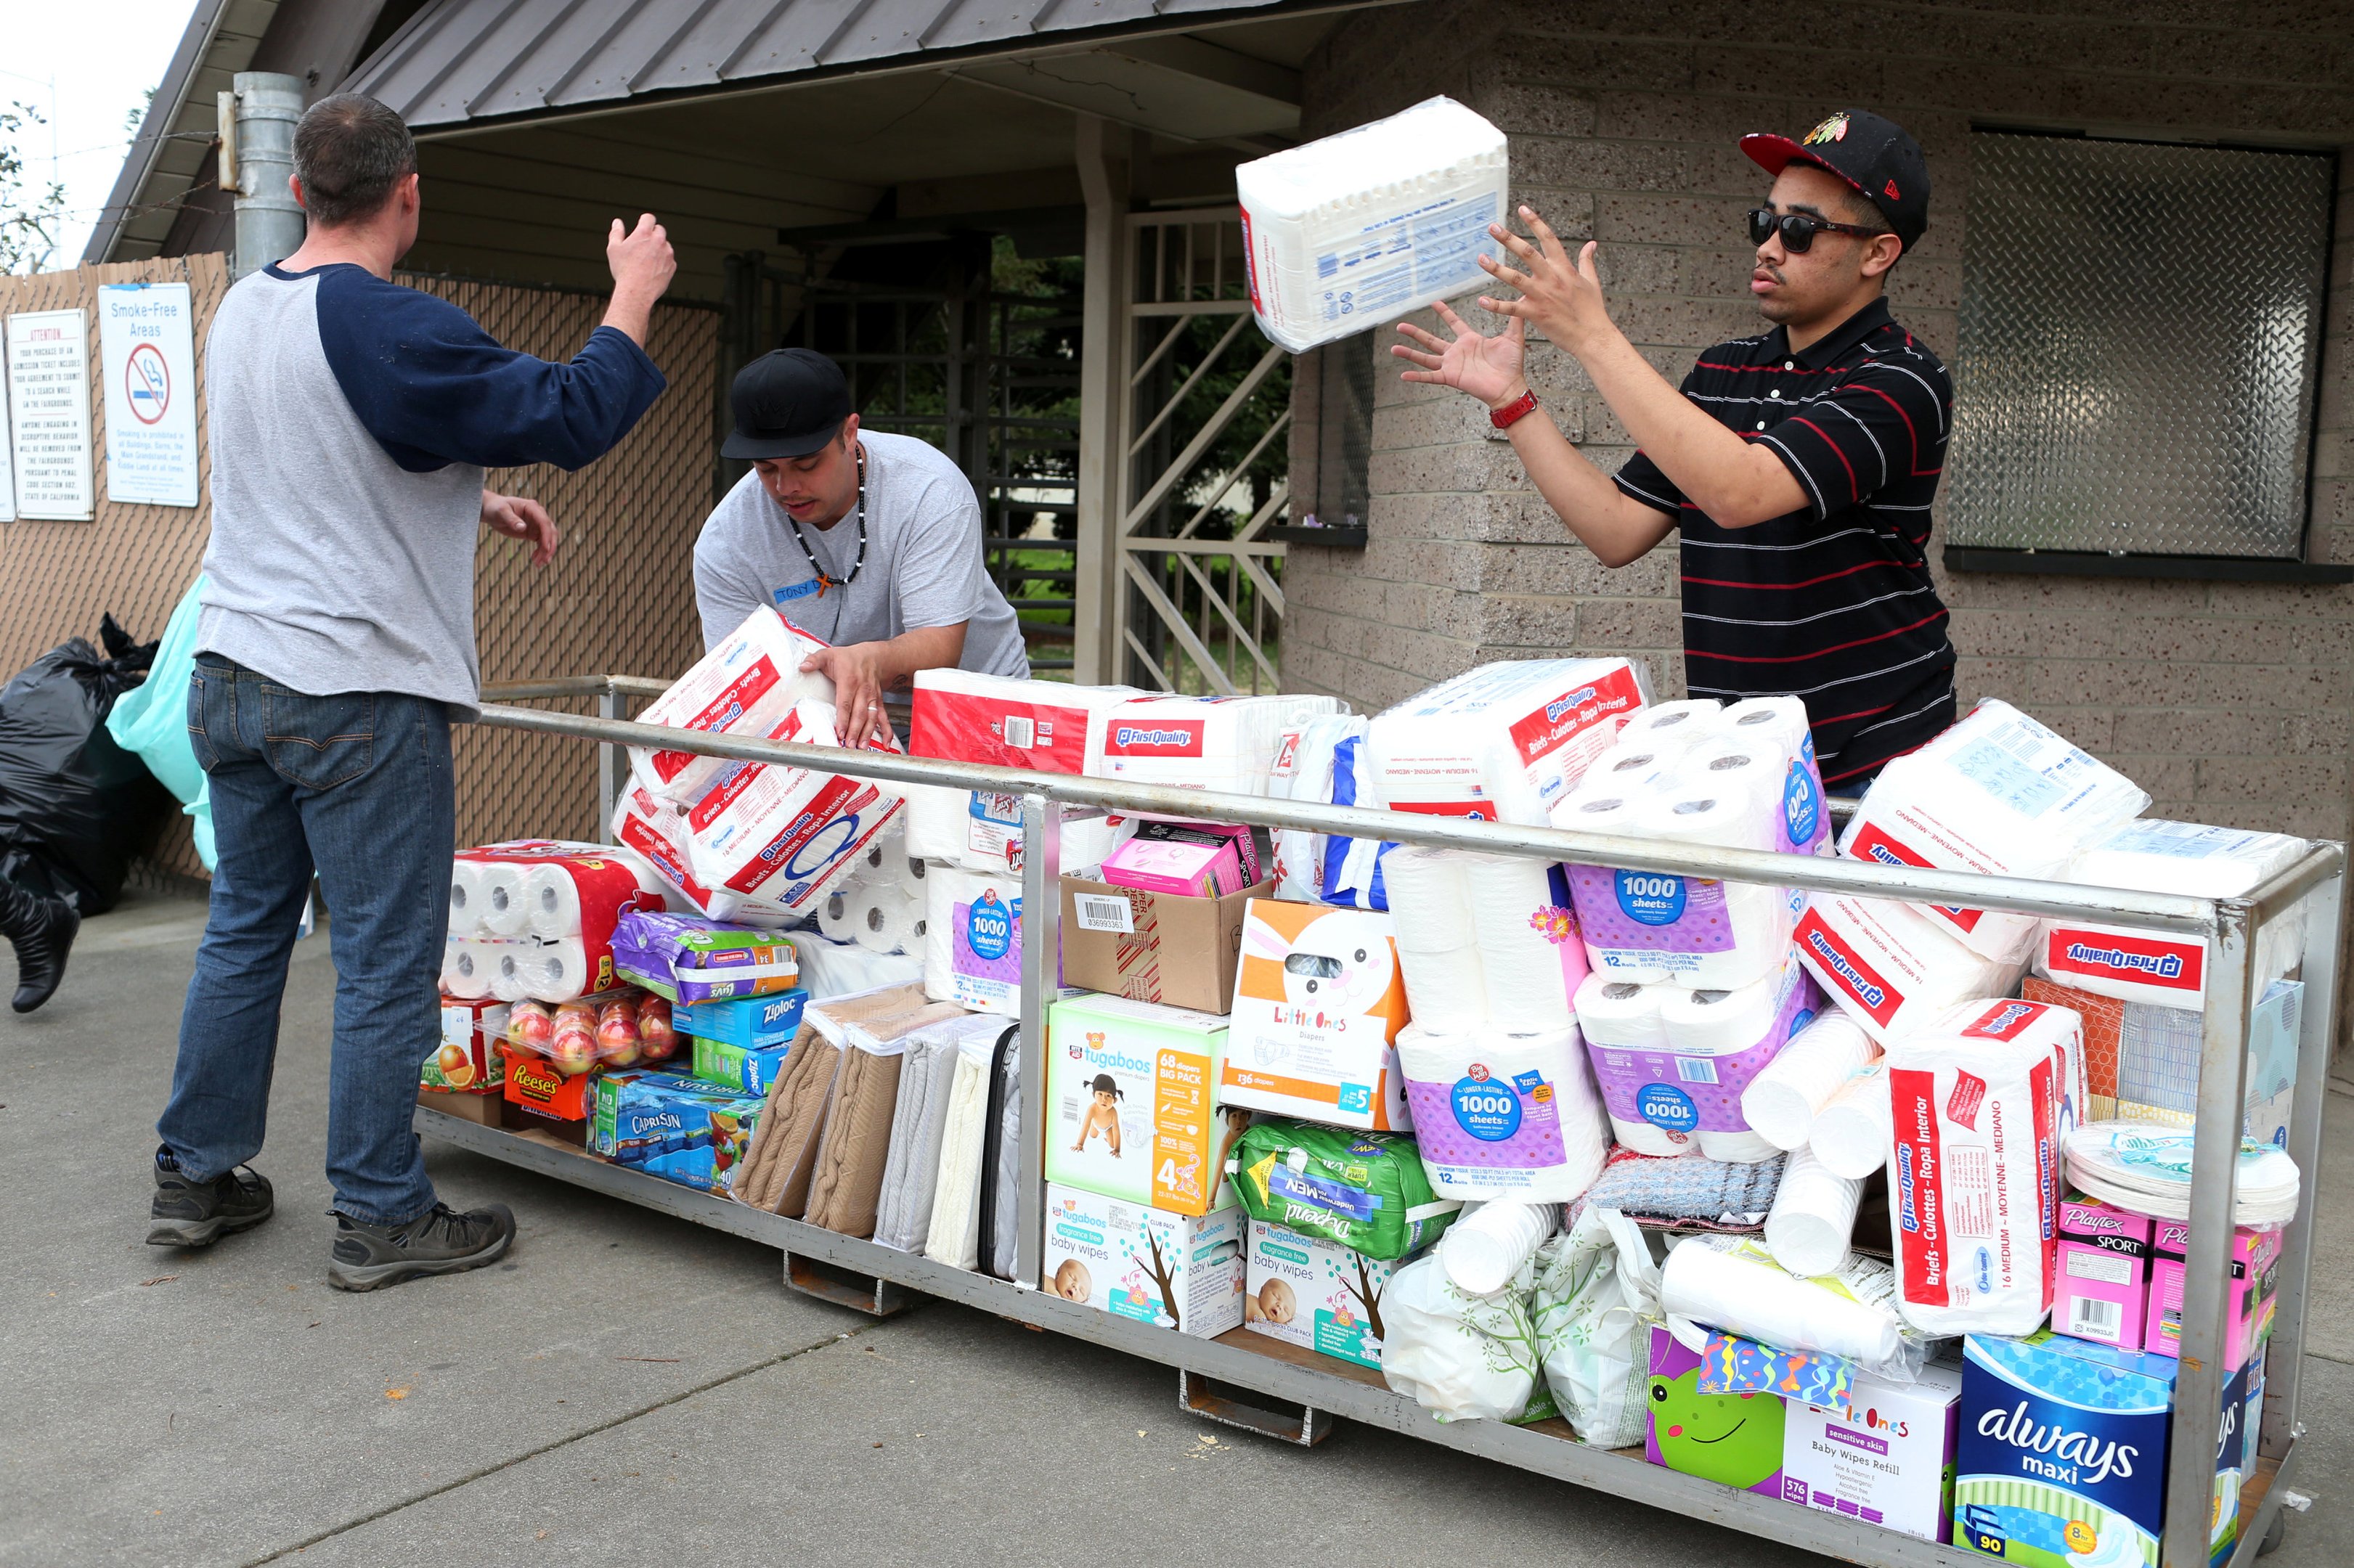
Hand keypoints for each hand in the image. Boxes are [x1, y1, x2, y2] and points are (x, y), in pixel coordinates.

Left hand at [482, 490, 558, 565]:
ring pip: (548, 539)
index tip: (545, 549)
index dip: (547, 535)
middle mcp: (538, 515)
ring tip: (539, 564)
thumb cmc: (496, 508)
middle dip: (549, 546)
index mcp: (532, 507)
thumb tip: (523, 528)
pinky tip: (536, 560)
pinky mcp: (534, 532)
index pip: (544, 522)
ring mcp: (537, 524)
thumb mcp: (501, 512)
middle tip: (545, 560)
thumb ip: (511, 519)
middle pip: (551, 531)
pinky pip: (542, 543)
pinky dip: (541, 552)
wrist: (492, 510)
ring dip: (546, 552)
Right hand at [601, 214, 675, 345]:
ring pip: (665, 245)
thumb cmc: (623, 270)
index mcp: (644, 233)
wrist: (637, 291)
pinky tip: (652, 270)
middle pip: (659, 230)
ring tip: (645, 261)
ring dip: (658, 249)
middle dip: (652, 234)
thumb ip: (616, 233)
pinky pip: (669, 259)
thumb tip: (617, 222)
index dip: (644, 221)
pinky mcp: (672, 266)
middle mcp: (659, 240)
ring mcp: (668, 253)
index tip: (641, 226)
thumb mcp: (614, 249)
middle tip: (642, 245)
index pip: (649, 218)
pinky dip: (663, 262)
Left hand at [801, 642, 890, 750]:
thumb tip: (802, 667)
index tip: (839, 732)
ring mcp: (872, 697)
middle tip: (849, 746)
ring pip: (871, 718)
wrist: (873, 656)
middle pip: (859, 714)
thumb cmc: (848, 658)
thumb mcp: (828, 654)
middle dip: (855, 731)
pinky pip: (884, 717)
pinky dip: (887, 731)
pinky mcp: (879, 702)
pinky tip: (885, 743)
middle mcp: (863, 690)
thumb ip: (814, 660)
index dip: (843, 719)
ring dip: (867, 734)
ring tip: (861, 748)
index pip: (845, 703)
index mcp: (849, 680)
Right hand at [1391, 301, 1528, 409]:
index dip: (1444, 312)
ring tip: (1394, 348)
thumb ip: (1514, 319)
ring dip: (1409, 353)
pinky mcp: (1451, 377)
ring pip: (1425, 357)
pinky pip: (1430, 377)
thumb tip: (1523, 297)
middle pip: (1431, 340)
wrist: (1510, 386)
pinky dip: (1417, 377)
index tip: (1433, 302)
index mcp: (1469, 340)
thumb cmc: (1512, 365)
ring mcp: (1452, 365)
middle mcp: (1457, 352)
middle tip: (1400, 325)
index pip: (1453, 323)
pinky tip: (1403, 375)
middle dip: (1415, 333)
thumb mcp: (1513, 337)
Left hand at [1478, 204, 1612, 354]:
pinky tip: (1481, 301)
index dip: (1535, 222)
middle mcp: (1551, 278)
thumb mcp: (1592, 281)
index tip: (1522, 209)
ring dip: (1496, 268)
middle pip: (1527, 253)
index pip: (1548, 238)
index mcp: (1564, 268)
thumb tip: (1591, 244)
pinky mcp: (1536, 314)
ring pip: (1515, 278)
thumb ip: (1587, 261)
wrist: (1593, 336)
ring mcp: (1542, 295)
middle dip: (1509, 239)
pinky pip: (1511, 309)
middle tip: (1492, 228)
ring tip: (1481, 258)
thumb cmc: (1592, 311)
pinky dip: (1496, 306)